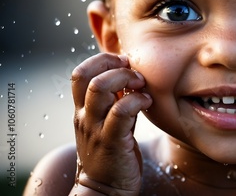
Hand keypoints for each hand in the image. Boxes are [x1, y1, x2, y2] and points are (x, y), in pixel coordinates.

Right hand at [70, 53, 151, 194]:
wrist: (104, 189)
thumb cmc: (111, 152)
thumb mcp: (107, 122)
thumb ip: (114, 101)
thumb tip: (130, 76)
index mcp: (83, 109)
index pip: (80, 73)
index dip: (102, 61)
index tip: (124, 63)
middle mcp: (84, 116)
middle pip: (87, 75)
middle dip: (114, 65)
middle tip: (134, 72)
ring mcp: (95, 128)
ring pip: (100, 88)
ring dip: (125, 79)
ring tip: (141, 85)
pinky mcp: (111, 141)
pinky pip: (121, 111)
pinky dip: (137, 100)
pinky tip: (147, 103)